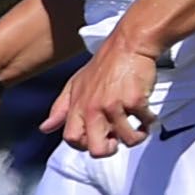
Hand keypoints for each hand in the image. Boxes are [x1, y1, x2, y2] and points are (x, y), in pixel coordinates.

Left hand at [49, 41, 160, 156]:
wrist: (128, 44)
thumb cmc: (105, 64)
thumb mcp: (75, 84)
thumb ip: (61, 109)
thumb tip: (45, 128)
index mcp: (77, 106)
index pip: (72, 139)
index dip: (86, 145)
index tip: (97, 138)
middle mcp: (93, 108)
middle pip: (97, 149)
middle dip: (111, 149)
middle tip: (118, 138)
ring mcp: (113, 105)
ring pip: (127, 140)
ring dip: (137, 135)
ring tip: (138, 124)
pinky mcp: (134, 101)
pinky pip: (145, 123)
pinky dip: (149, 120)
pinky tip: (146, 111)